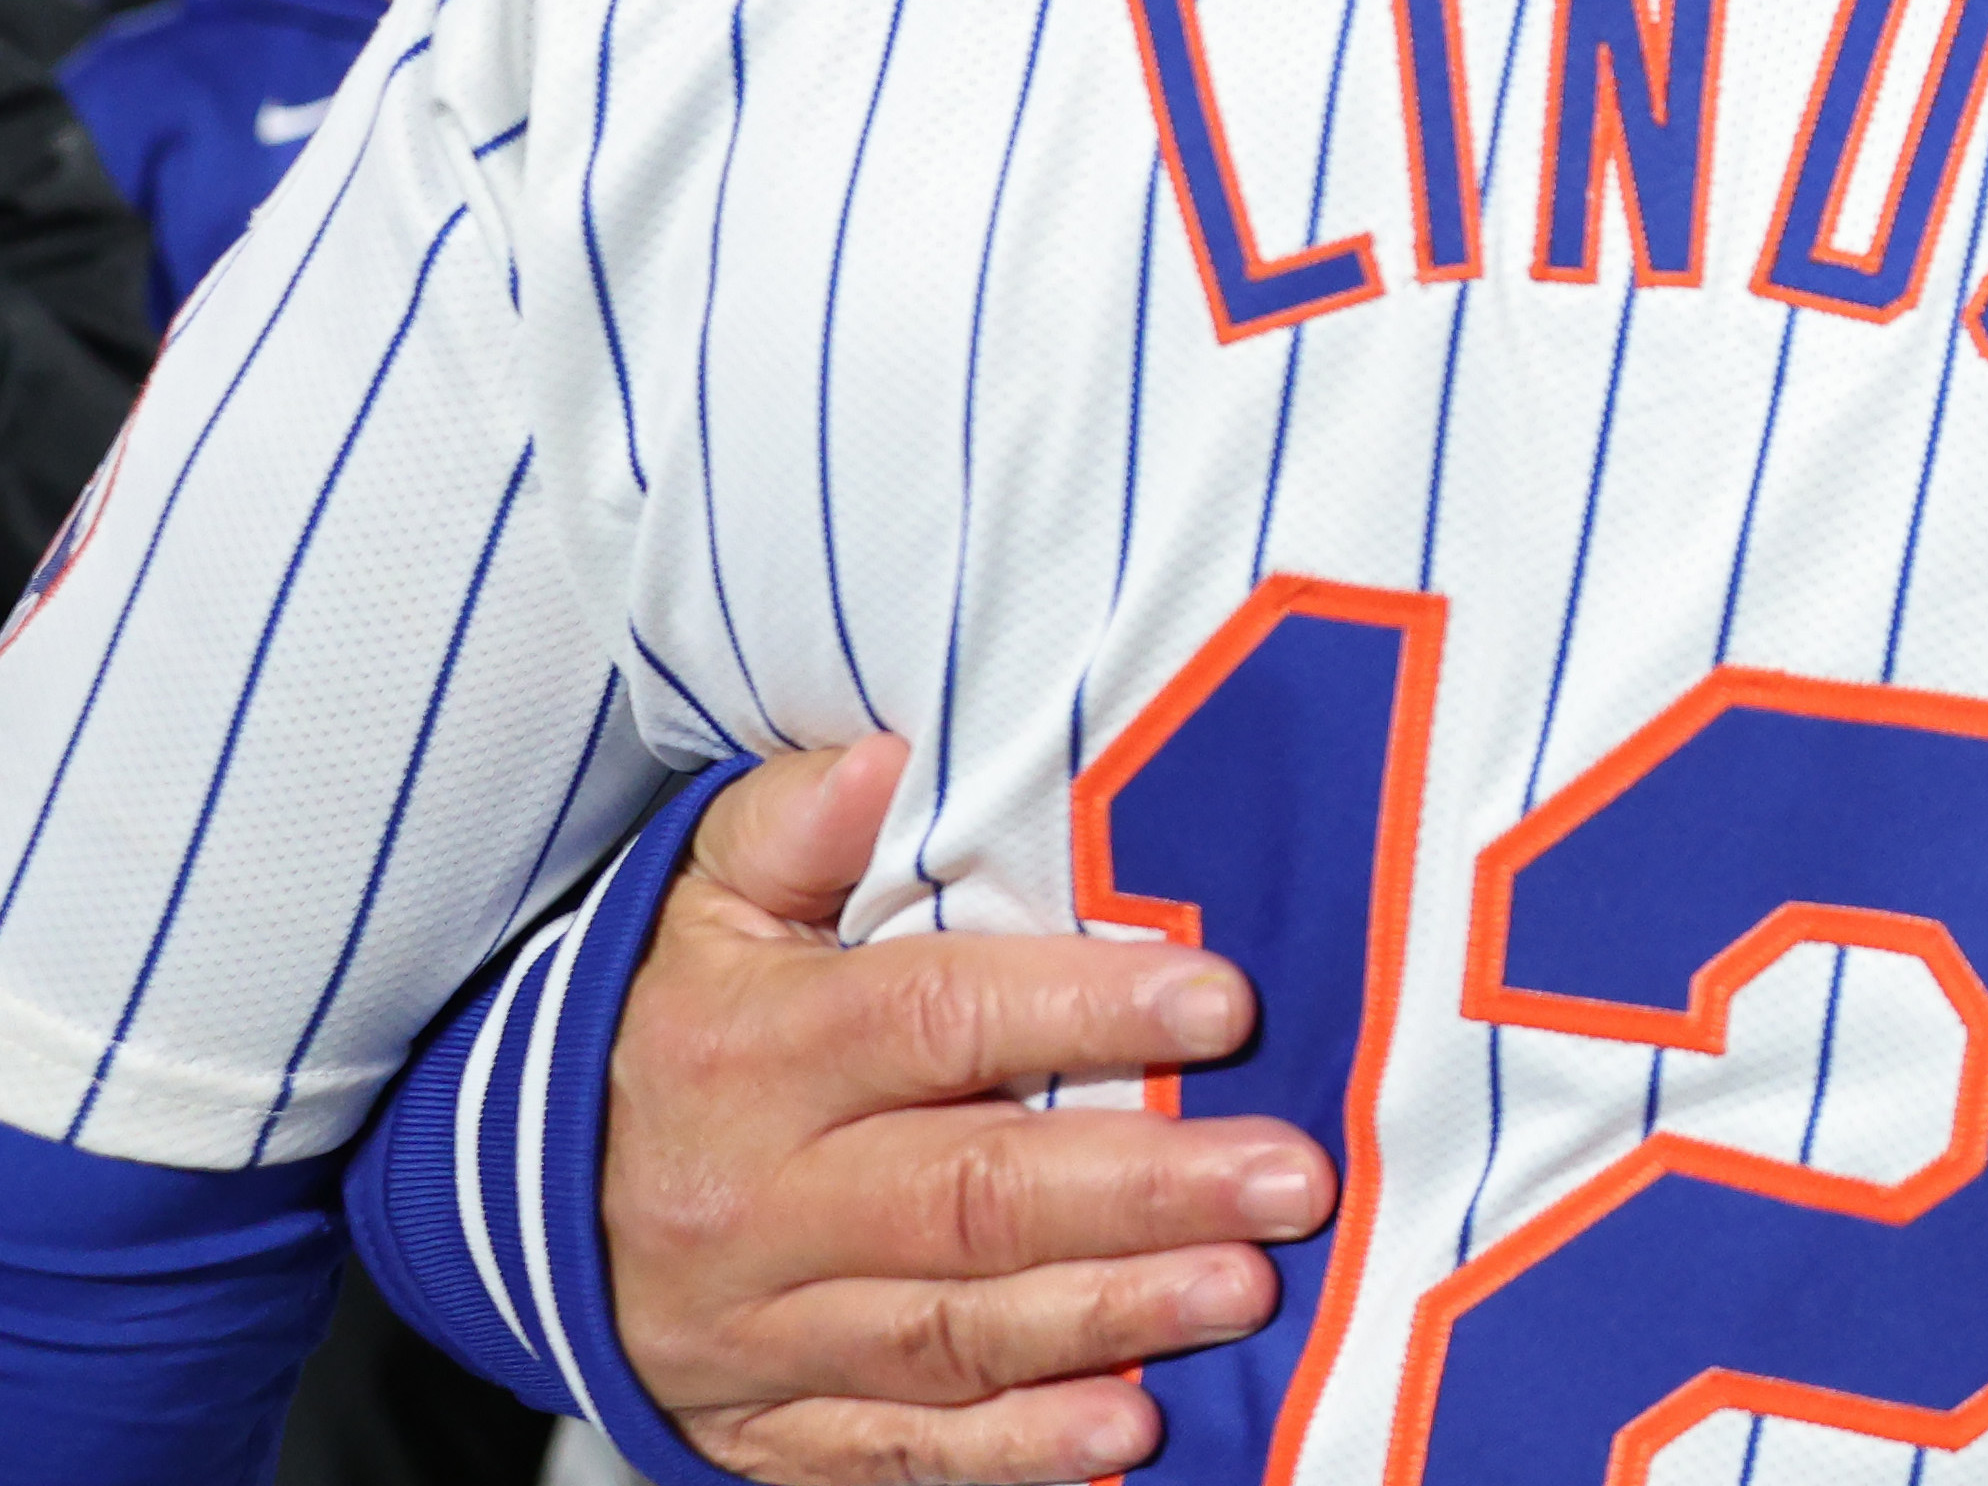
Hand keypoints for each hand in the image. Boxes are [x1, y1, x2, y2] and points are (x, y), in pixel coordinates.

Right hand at [605, 737, 1337, 1485]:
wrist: (512, 1203)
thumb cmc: (672, 1028)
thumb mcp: (700, 904)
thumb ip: (794, 826)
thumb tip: (881, 756)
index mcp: (752, 1054)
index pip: (931, 1021)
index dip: (1081, 1011)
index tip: (1222, 1000)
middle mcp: (756, 1201)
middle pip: (967, 1194)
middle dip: (1143, 1190)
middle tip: (1288, 1179)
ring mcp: (761, 1329)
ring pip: (950, 1331)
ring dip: (1109, 1317)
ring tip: (1245, 1291)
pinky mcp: (769, 1425)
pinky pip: (900, 1449)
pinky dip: (1015, 1451)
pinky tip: (1127, 1435)